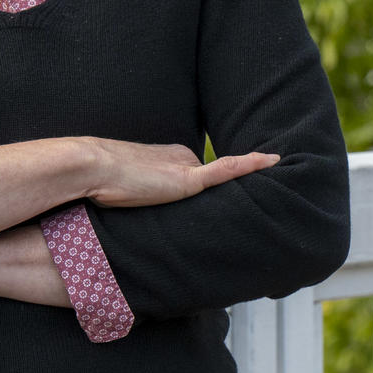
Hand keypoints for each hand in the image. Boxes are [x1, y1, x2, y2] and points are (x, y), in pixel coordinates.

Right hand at [83, 138, 277, 207]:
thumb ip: (140, 197)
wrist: (92, 168)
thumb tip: (136, 215)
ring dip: (251, 173)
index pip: (198, 174)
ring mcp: (186, 166)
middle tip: (268, 179)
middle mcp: (181, 157)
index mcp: (168, 158)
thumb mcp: (125, 192)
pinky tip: (273, 160)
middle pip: (213, 177)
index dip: (214, 180)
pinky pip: (227, 170)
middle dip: (237, 184)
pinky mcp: (189, 178)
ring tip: (279, 170)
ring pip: (227, 175)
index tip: (242, 175)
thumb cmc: (102, 184)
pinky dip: (250, 164)